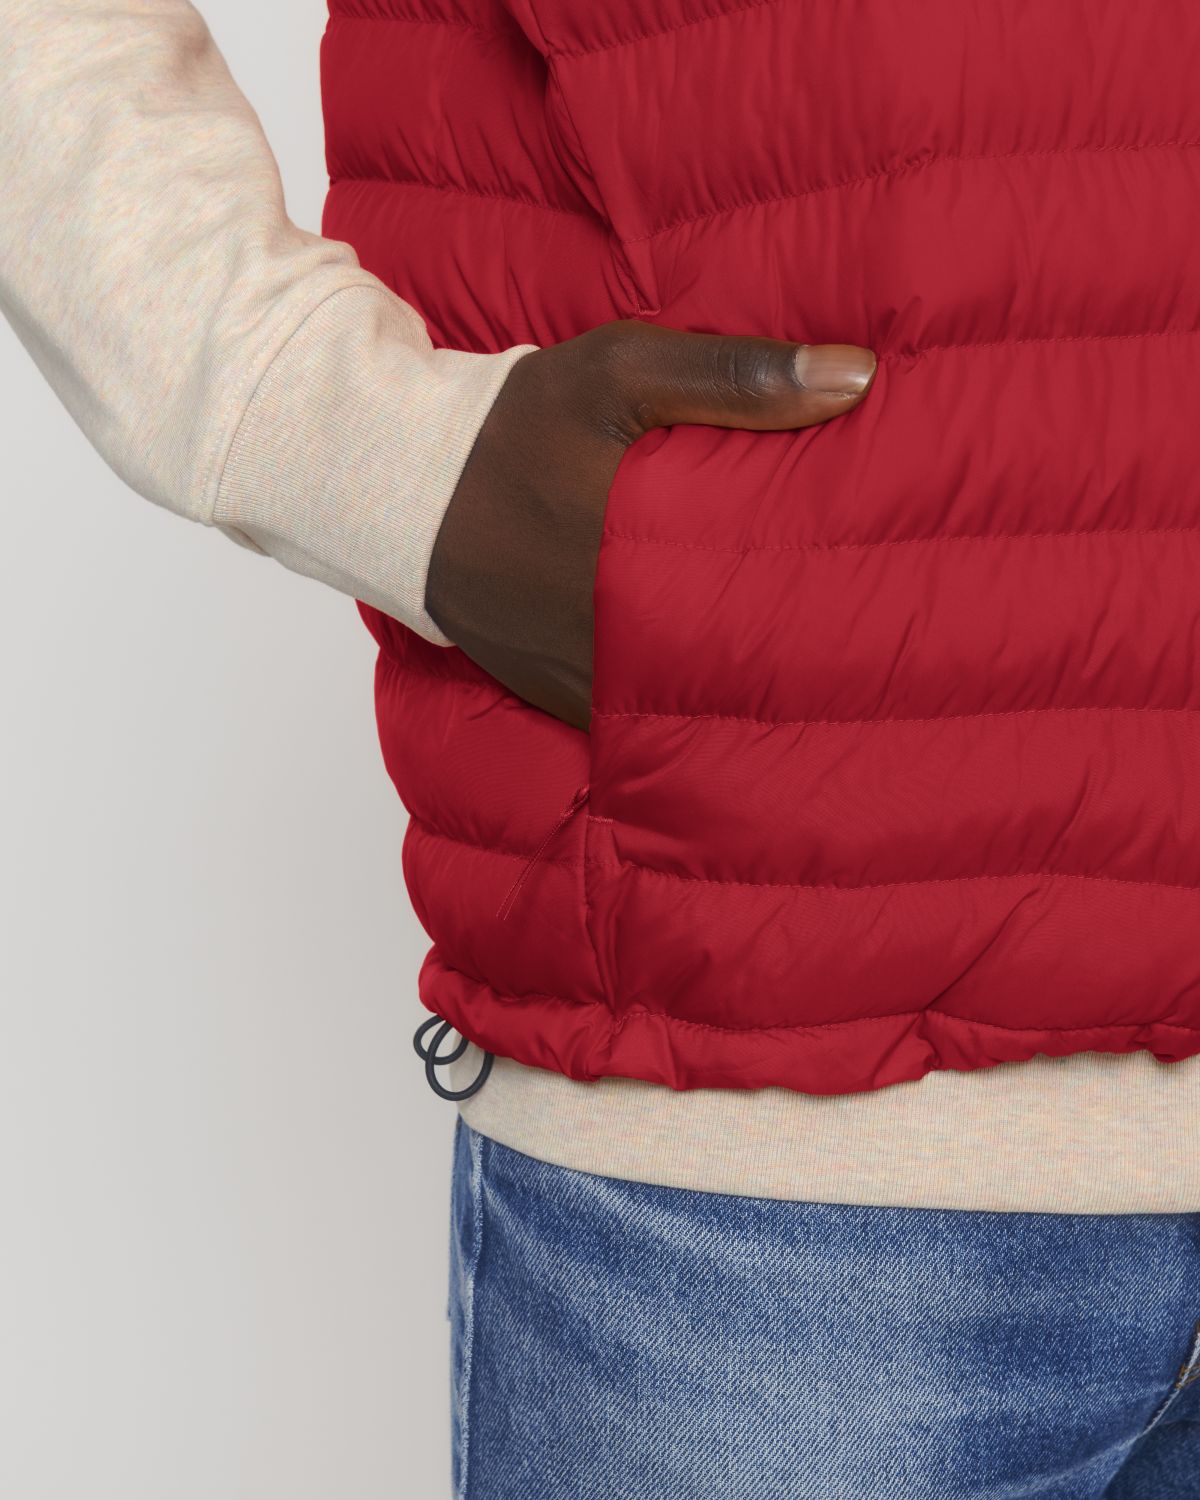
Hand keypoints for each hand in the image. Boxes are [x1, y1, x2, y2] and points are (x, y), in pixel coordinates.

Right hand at [425, 320, 876, 729]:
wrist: (401, 485)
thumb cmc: (518, 424)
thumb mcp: (622, 371)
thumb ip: (738, 375)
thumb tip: (859, 378)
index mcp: (648, 563)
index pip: (770, 610)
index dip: (837, 620)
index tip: (890, 613)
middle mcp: (616, 639)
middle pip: (735, 671)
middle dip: (795, 662)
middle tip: (863, 653)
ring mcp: (581, 679)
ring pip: (683, 705)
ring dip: (733, 690)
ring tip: (802, 678)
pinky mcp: (554, 694)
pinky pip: (629, 716)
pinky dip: (669, 704)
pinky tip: (707, 681)